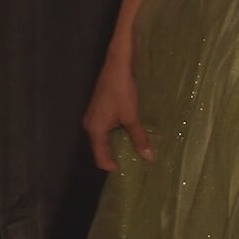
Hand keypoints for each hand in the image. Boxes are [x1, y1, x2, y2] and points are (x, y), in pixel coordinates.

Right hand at [82, 48, 153, 171]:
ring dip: (117, 145)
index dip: (113, 167)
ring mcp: (93, 118)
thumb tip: (148, 158)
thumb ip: (139, 138)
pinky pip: (105, 130)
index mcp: (94, 130)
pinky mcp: (98, 111)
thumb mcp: (131, 117)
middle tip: (134, 165)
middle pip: (101, 150)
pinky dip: (116, 135)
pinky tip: (129, 135)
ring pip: (104, 139)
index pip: (101, 158)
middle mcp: (90, 126)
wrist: (116, 65)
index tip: (128, 173)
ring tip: (133, 151)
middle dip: (116, 157)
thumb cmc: (122, 92)